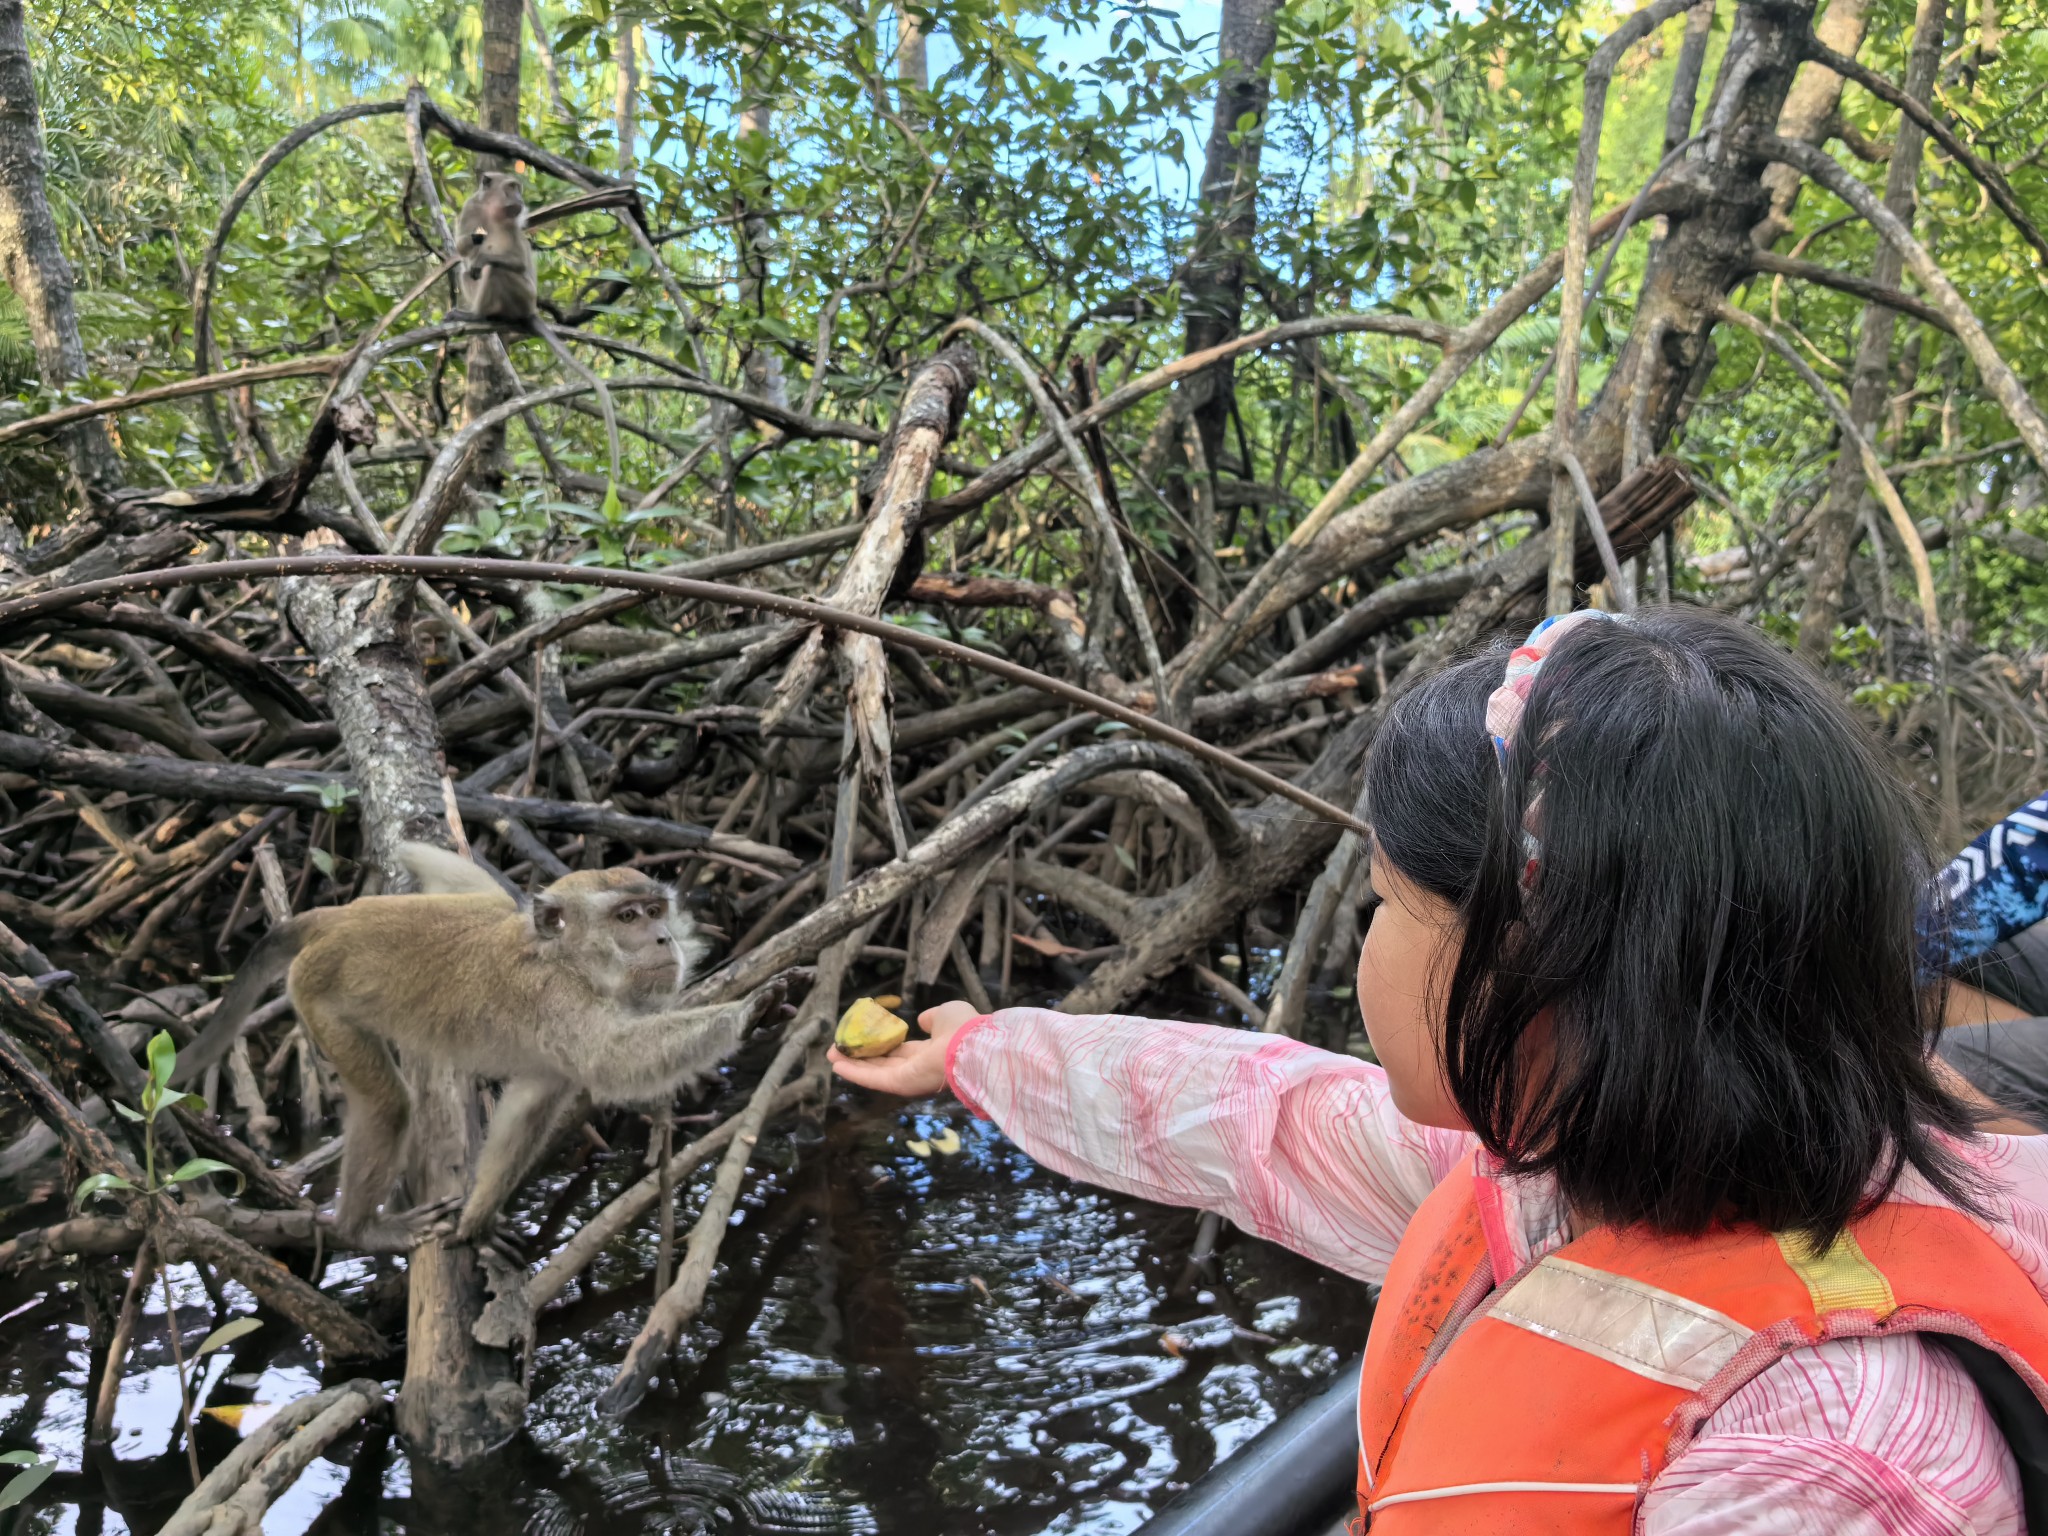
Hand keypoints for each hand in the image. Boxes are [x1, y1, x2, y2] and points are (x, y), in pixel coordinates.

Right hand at [828, 999, 981, 1097]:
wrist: (973, 1046)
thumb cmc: (962, 1028)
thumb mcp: (946, 1014)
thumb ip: (932, 1018)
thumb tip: (923, 1021)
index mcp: (931, 1052)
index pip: (904, 1052)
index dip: (885, 1045)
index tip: (867, 1038)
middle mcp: (919, 1068)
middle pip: (885, 1064)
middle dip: (862, 1057)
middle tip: (841, 1048)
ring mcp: (909, 1078)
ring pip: (876, 1072)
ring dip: (852, 1064)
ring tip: (831, 1054)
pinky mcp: (901, 1085)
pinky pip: (874, 1079)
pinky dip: (855, 1073)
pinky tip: (837, 1065)